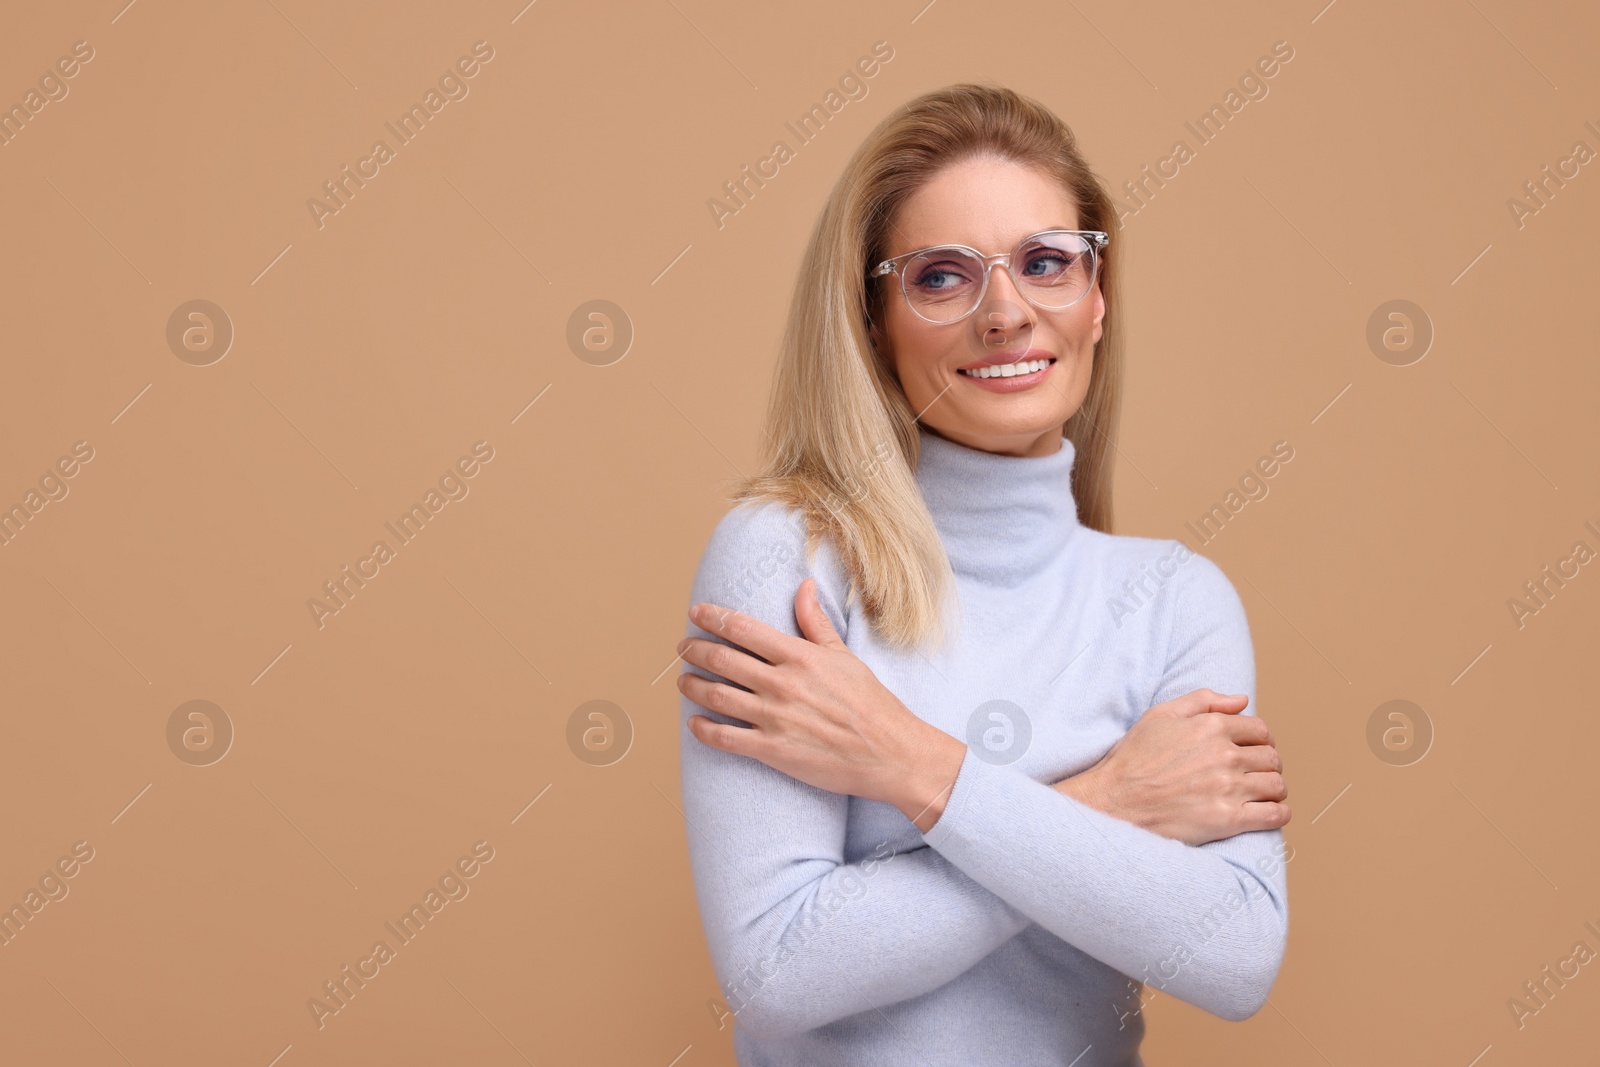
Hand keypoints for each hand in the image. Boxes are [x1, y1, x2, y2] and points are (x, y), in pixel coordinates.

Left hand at [677, 578, 961, 823]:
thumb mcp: (843, 655)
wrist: (889, 753)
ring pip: (716, 697)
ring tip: (683, 680)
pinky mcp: (772, 750)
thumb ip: (816, 622)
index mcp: (799, 656)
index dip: (713, 617)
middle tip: (682, 647)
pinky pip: (725, 739)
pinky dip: (703, 730)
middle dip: (694, 650)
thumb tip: (804, 585)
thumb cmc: (870, 703)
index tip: (696, 612)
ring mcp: (774, 718)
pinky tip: (694, 723)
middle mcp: (782, 684)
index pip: (743, 628)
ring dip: (692, 686)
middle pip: (722, 660)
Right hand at [1053, 688, 1289, 844]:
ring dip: (1273, 789)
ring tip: (1261, 794)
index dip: (1260, 740)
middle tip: (1256, 773)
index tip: (1253, 750)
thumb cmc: (1132, 760)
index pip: (1259, 729)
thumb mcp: (1159, 716)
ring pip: (1277, 786)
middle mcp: (1224, 755)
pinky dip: (1279, 814)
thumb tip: (1241, 699)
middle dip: (1268, 764)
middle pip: (1272, 757)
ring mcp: (1228, 788)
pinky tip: (1270, 813)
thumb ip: (1202, 700)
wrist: (1113, 803)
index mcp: (1210, 727)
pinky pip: (1274, 816)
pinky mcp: (1228, 820)